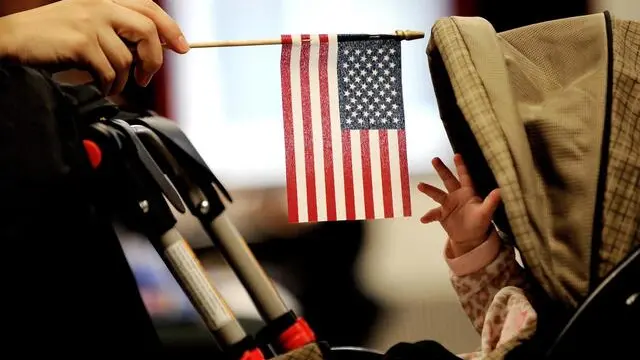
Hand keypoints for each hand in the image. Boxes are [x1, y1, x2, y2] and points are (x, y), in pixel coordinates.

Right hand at [0, 0, 189, 94]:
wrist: (11, 40)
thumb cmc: (50, 37)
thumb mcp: (86, 23)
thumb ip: (117, 30)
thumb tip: (152, 50)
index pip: (149, 8)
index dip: (170, 28)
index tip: (182, 47)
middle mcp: (99, 5)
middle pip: (147, 30)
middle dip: (154, 58)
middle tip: (146, 77)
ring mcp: (90, 22)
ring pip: (126, 58)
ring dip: (122, 80)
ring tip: (110, 84)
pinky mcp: (81, 42)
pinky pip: (109, 71)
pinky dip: (108, 85)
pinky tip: (99, 86)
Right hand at [418, 154, 500, 256]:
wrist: (470, 238)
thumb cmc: (480, 223)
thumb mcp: (486, 213)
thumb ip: (491, 201)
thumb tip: (500, 190)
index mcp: (467, 192)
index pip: (464, 177)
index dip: (461, 166)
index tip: (457, 155)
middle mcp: (456, 195)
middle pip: (448, 180)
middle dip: (441, 169)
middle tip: (435, 159)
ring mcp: (447, 204)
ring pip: (437, 194)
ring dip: (429, 190)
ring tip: (420, 186)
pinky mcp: (442, 215)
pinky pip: (434, 214)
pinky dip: (428, 216)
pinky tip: (424, 219)